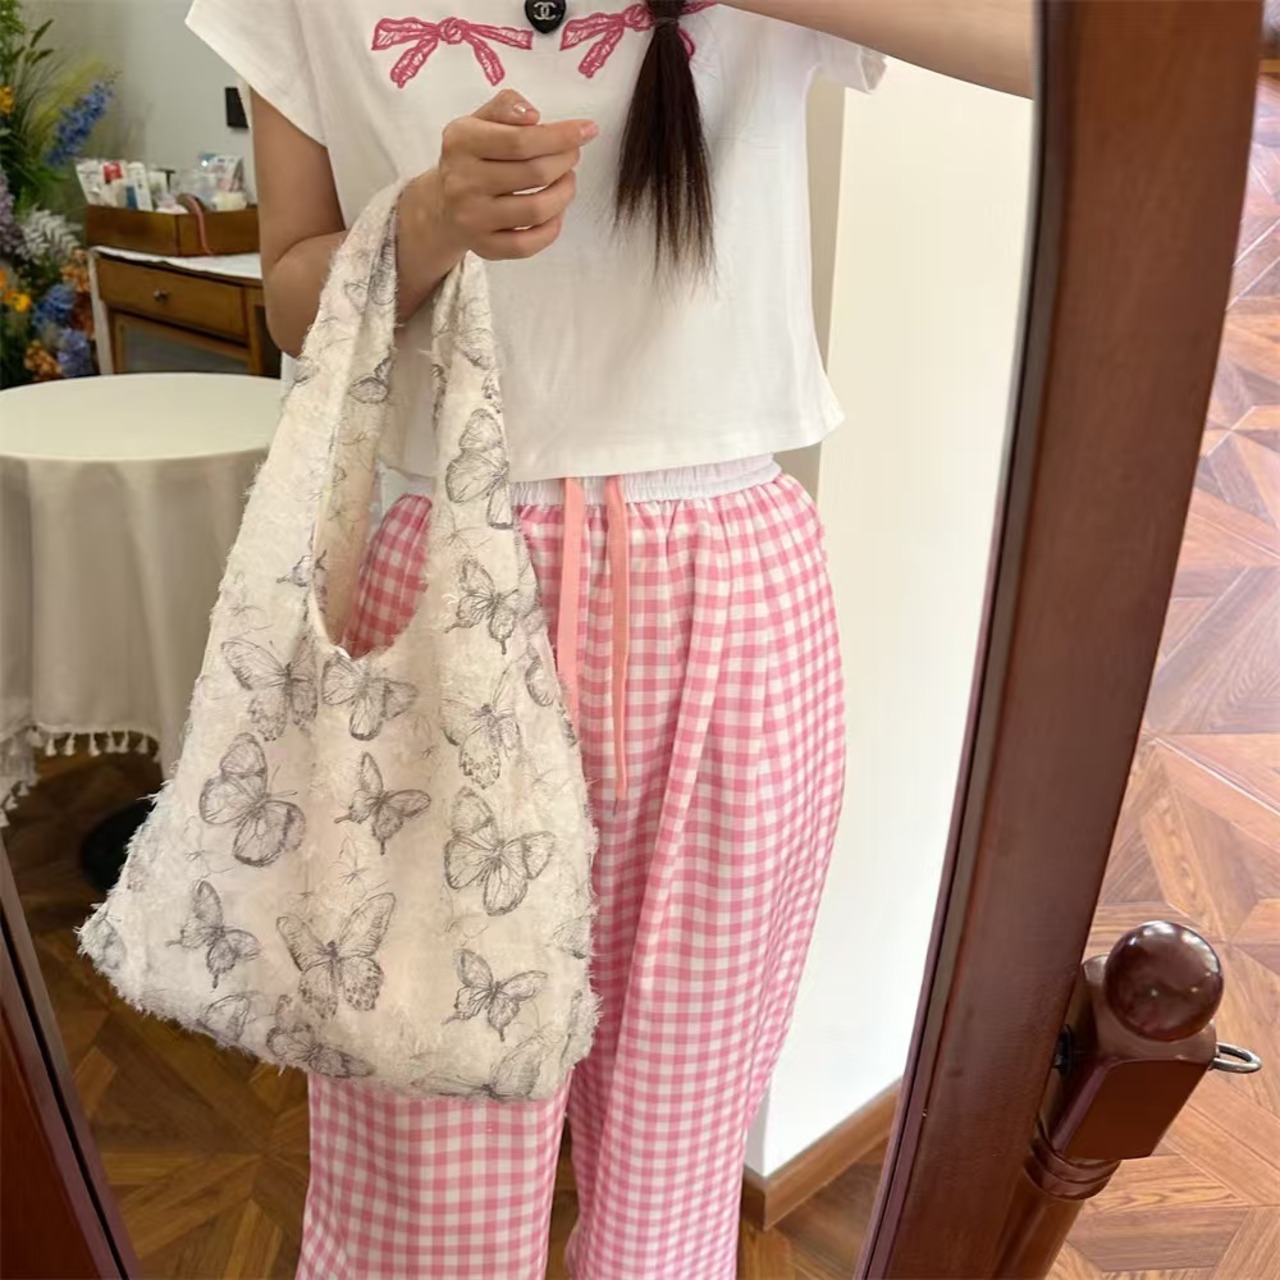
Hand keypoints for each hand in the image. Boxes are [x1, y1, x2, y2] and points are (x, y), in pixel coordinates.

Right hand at [414, 89, 598, 261]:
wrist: (442, 205)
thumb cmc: (472, 157)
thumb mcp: (479, 121)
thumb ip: (506, 106)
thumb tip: (533, 117)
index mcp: (462, 142)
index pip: (521, 140)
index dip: (561, 136)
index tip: (587, 130)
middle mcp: (463, 182)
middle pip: (534, 173)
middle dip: (565, 161)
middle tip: (573, 155)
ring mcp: (473, 219)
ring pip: (536, 210)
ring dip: (564, 194)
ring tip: (567, 180)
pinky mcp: (485, 247)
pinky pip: (528, 244)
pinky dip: (552, 228)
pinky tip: (556, 212)